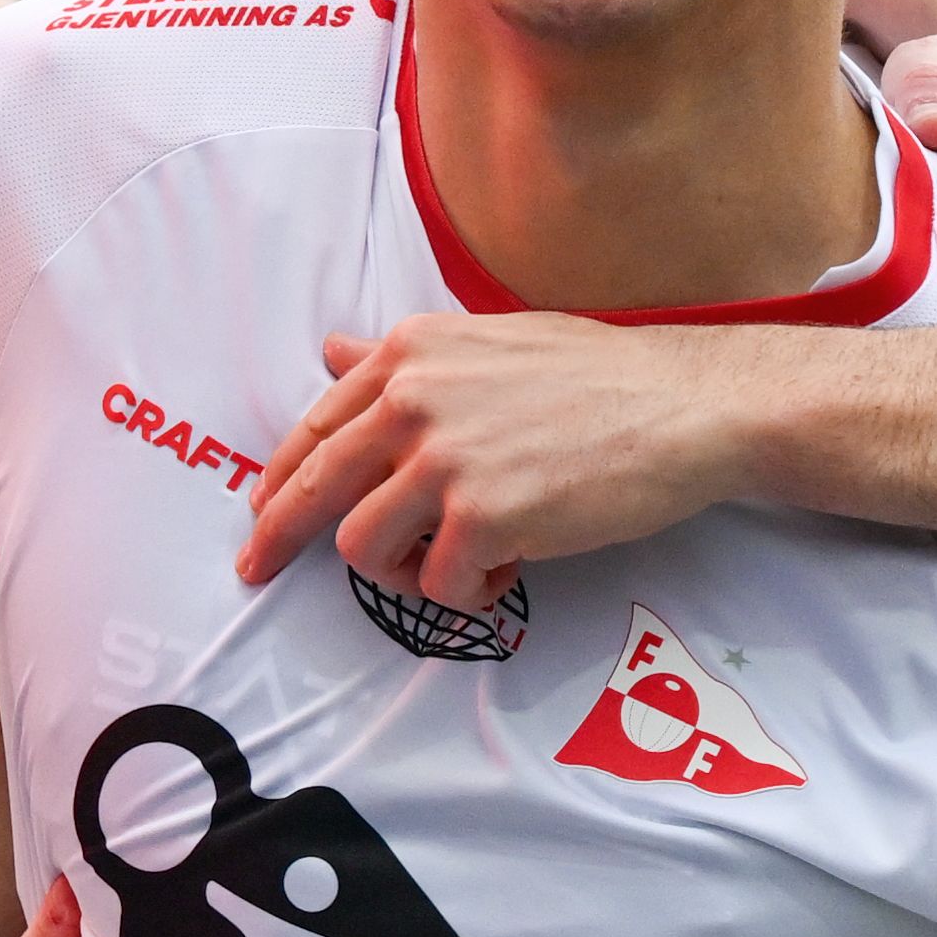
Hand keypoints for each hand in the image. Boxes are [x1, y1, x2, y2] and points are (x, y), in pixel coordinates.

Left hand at [239, 313, 746, 609]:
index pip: (316, 427)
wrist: (682, 407)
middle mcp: (414, 401)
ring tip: (455, 562)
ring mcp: (446, 461)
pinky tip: (509, 570)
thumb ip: (403, 357)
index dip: (277, 479)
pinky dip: (467, 593)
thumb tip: (331, 350)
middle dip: (275, 538)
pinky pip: (439, 585)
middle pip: (312, 487)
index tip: (257, 514)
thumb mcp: (486, 343)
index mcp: (411, 355)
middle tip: (254, 573)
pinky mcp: (484, 519)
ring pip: (362, 547)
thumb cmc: (596, 375)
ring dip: (400, 571)